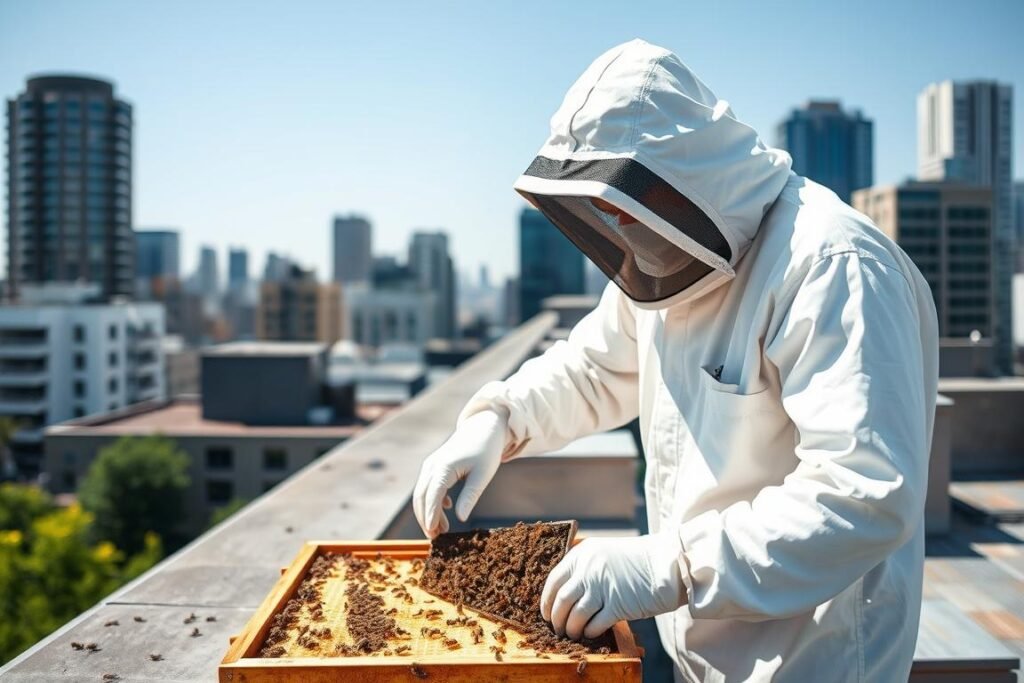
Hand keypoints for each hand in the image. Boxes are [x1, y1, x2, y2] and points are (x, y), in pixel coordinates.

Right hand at [413, 409, 507, 537]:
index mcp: (444, 467)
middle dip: (426, 518)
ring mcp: (431, 464)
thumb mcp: (482, 475)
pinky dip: (433, 501)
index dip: (431, 516)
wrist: (483, 427)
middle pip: (421, 496)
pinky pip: (428, 486)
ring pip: (422, 492)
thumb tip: (459, 518)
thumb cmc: (486, 450)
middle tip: (435, 538)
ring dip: (429, 511)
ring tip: (442, 529)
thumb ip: (470, 496)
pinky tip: (447, 510)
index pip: (432, 496)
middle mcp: (432, 465)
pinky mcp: (434, 465)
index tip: (433, 534)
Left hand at [541, 532, 686, 639]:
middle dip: (556, 619)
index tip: (546, 612)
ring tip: (574, 633)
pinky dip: (590, 631)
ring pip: (575, 615)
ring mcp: (603, 587)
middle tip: (558, 628)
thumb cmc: (637, 560)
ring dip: (571, 628)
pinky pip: (595, 624)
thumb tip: (565, 593)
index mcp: (583, 554)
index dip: (547, 600)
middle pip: (562, 601)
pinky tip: (591, 632)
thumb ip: (585, 567)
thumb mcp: (605, 553)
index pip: (554, 580)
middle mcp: (589, 569)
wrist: (667, 562)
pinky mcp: (618, 605)